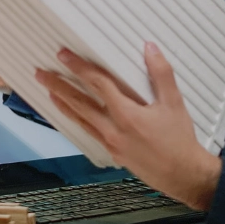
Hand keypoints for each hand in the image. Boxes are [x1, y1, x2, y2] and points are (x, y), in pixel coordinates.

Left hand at [35, 42, 221, 210]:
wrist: (183, 175)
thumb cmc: (179, 141)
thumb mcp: (174, 103)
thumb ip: (161, 73)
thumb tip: (150, 49)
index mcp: (127, 114)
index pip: (97, 84)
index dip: (79, 67)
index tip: (64, 56)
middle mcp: (113, 129)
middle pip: (79, 102)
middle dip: (58, 85)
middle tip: (41, 73)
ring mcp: (110, 142)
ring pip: (79, 118)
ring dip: (62, 102)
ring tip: (48, 90)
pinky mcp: (112, 151)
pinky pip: (87, 131)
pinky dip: (75, 119)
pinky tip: (70, 113)